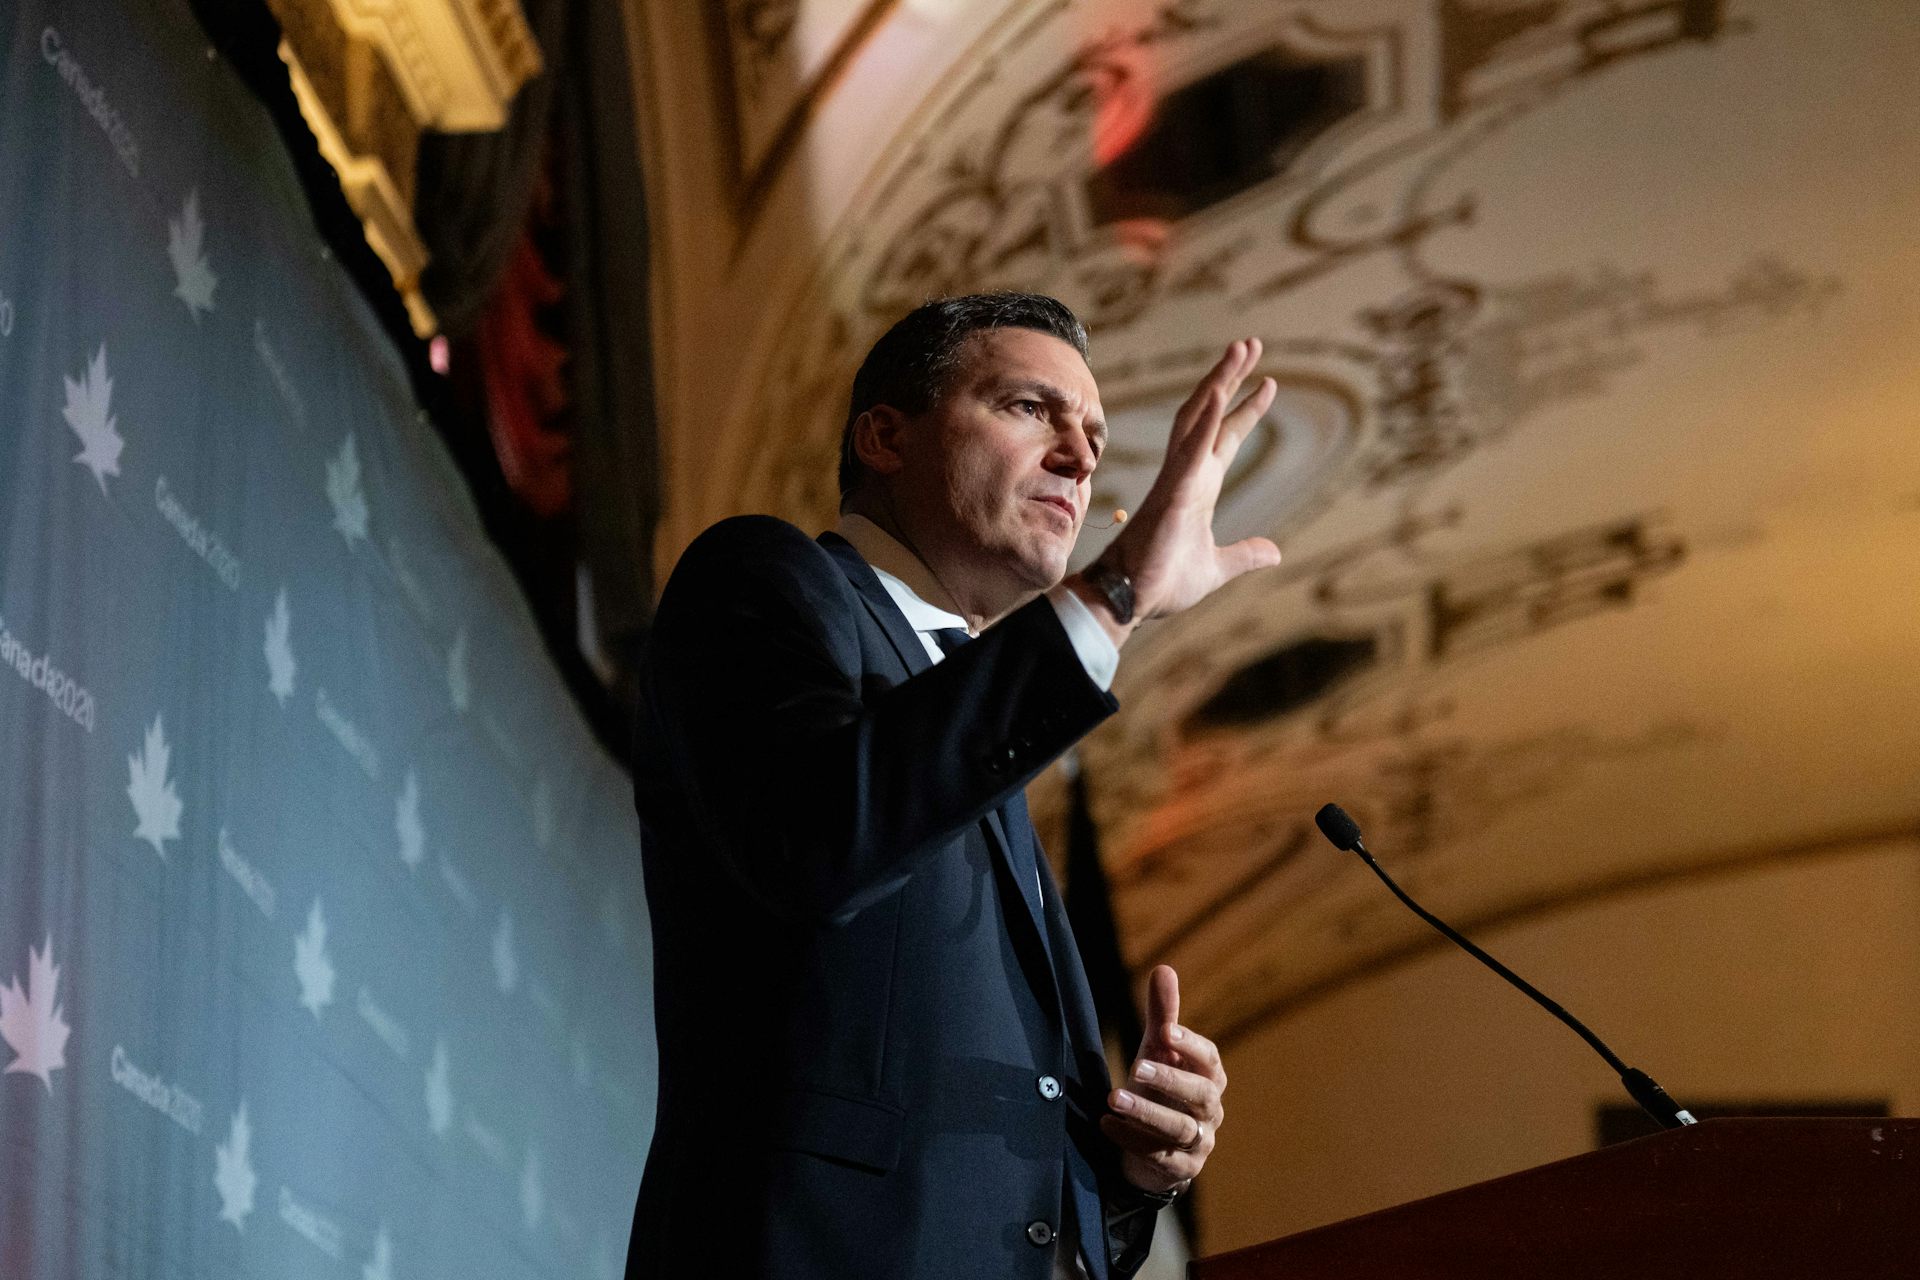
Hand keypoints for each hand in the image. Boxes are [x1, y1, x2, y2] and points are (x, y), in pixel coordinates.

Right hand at [1092, 339, 1280, 623]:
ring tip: (1239, 351)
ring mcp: (1178, 479)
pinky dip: (1204, 422)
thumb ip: (1245, 554)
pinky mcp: (1172, 493)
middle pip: (1210, 413)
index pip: (1225, 437)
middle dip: (1231, 378)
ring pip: (1197, 418)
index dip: (1245, 410)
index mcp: (1198, 487)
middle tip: (1251, 345)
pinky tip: (1218, 395)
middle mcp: (1187, 474)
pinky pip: (1190, 451)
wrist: (1130, 600)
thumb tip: (1274, 552)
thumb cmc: (1163, 582)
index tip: (1267, 384)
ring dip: (1219, 383)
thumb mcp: (1218, 567)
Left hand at [1100, 965, 1226, 1195]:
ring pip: (1178, 1128)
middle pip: (1200, 1095)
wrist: (1157, 1149)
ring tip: (1114, 1098)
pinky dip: (1130, 1139)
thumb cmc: (1161, 1087)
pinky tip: (1106, 1124)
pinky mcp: (1179, 1168)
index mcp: (1209, 1078)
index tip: (1166, 1031)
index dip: (1191, 1045)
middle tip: (1138, 1067)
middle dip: (1170, 1079)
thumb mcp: (1158, 1051)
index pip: (1210, 1059)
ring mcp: (1197, 1142)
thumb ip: (1162, 1014)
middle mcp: (1209, 1110)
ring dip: (1146, 1113)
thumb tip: (1164, 969)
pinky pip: (1157, 1155)